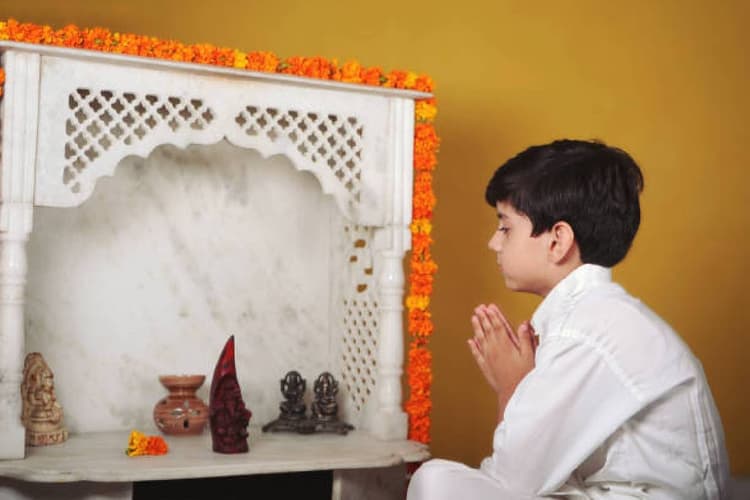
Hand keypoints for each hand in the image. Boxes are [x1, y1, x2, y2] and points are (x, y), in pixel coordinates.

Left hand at [468, 304, 536, 419]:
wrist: (512, 393)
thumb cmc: (523, 376)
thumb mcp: (529, 356)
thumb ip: (525, 339)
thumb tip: (524, 324)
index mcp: (505, 345)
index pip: (498, 326)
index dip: (493, 315)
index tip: (490, 307)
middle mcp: (494, 349)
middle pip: (487, 330)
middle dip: (483, 317)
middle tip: (478, 308)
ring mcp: (488, 358)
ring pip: (480, 339)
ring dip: (477, 327)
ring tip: (473, 318)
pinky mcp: (485, 366)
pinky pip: (476, 354)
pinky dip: (473, 346)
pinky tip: (470, 341)